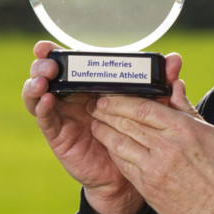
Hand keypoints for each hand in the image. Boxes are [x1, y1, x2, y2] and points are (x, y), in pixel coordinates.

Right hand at [21, 41, 180, 213]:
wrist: (130, 170)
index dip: (59, 51)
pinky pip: (46, 120)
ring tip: (44, 77)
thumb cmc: (140, 131)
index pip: (71, 62)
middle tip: (50, 59)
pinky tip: (48, 99)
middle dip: (45, 63)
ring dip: (37, 82)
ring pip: (39, 94)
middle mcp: (73, 96)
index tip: (53, 43)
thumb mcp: (153, 104)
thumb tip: (175, 58)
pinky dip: (43, 107)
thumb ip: (162, 81)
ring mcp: (63, 115)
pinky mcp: (59, 135)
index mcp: (92, 84)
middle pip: (49, 74)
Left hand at [89, 80, 213, 213]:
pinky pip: (123, 163)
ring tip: (97, 122)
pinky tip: (109, 144)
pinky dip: (113, 151)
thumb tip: (175, 86)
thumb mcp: (209, 132)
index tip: (112, 95)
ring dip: (104, 131)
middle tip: (97, 105)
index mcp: (183, 129)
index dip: (123, 100)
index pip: (144, 108)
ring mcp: (155, 168)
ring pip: (120, 143)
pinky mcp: (147, 186)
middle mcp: (167, 147)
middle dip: (108, 112)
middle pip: (128, 123)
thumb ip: (186, 109)